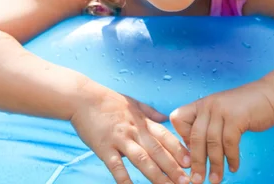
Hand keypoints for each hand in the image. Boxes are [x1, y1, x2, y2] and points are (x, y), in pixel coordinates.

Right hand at [71, 85, 191, 183]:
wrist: (82, 98)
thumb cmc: (107, 100)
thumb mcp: (132, 102)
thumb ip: (150, 111)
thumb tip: (165, 117)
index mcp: (142, 120)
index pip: (165, 137)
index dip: (179, 150)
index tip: (191, 162)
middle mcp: (134, 130)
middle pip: (157, 151)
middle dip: (173, 167)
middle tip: (187, 182)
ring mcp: (119, 139)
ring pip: (142, 160)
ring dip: (156, 176)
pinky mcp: (104, 147)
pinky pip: (116, 167)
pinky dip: (125, 179)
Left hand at [170, 81, 273, 183]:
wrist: (270, 95)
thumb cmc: (244, 108)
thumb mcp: (220, 112)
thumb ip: (207, 126)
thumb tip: (195, 151)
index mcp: (200, 104)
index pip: (178, 119)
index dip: (182, 137)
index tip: (191, 152)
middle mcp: (207, 105)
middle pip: (195, 136)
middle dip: (196, 161)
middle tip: (197, 179)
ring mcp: (222, 110)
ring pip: (212, 143)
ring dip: (215, 164)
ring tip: (216, 179)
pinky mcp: (237, 117)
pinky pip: (230, 142)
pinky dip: (232, 158)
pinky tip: (233, 167)